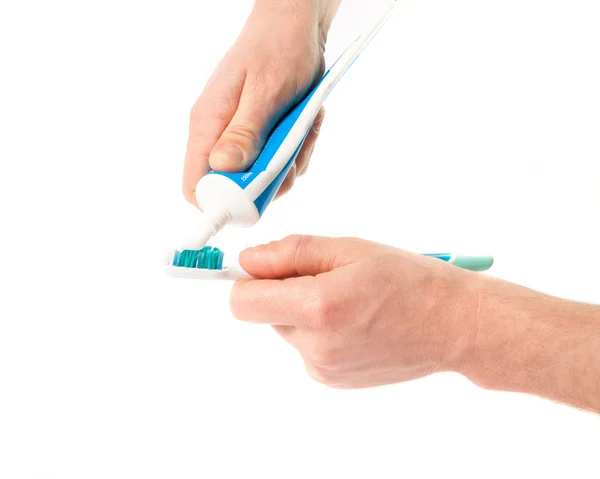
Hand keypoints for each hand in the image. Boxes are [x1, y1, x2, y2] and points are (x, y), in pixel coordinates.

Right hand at [183, 2, 338, 206]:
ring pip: (260, 176)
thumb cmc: (278, 48)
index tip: (251, 204)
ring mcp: (240, 135)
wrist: (296, 26)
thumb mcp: (265, 91)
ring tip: (301, 131)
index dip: (218, 205)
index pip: (195, 183)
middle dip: (267, 182)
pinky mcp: (260, 134)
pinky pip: (277, 161)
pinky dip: (295, 150)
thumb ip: (245, 132)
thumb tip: (223, 168)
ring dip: (287, 163)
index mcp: (209, 124)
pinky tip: (303, 125)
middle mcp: (219, 134)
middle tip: (289, 159)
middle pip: (234, 187)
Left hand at [230, 235, 480, 388]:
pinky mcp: (333, 379)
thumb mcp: (350, 250)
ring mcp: (323, 368)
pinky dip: (321, 331)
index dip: (248, 279)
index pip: (242, 301)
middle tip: (329, 277)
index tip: (264, 266)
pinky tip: (356, 321)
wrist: (454, 325)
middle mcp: (315, 346)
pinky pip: (307, 346)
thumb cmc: (411, 281)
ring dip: (305, 310)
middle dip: (286, 290)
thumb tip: (249, 259)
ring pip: (288, 328)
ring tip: (350, 300)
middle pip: (266, 312)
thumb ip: (292, 253)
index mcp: (318, 308)